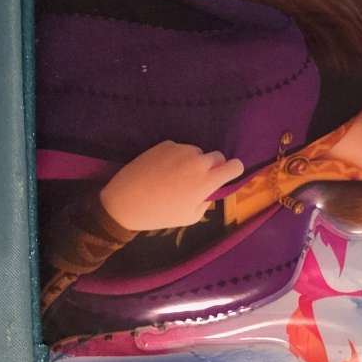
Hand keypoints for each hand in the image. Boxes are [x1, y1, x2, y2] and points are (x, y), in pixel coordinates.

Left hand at [99, 142, 244, 230]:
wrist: (126, 201)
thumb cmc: (160, 214)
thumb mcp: (190, 217)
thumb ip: (207, 201)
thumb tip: (213, 189)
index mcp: (207, 180)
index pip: (235, 166)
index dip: (233, 171)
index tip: (226, 176)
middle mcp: (197, 160)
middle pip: (218, 156)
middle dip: (214, 166)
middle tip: (199, 180)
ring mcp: (181, 150)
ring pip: (197, 152)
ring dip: (194, 161)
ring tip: (176, 177)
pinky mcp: (166, 144)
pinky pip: (180, 149)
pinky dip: (177, 157)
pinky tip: (163, 170)